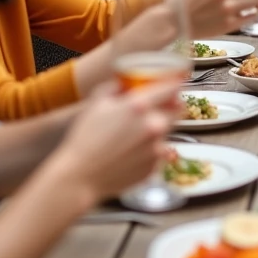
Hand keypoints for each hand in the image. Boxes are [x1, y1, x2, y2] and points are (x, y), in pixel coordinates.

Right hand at [47, 82, 176, 201]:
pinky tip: (131, 151)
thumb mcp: (96, 103)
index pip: (171, 87)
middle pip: (178, 109)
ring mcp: (157, 148)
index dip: (175, 82)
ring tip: (136, 134)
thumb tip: (125, 83)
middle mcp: (154, 125)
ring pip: (169, 131)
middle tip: (160, 105)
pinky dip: (151, 149)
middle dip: (171, 105)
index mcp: (140, 106)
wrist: (80, 176)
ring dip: (159, 127)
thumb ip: (115, 88)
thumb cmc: (85, 140)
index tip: (176, 81)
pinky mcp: (155, 166)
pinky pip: (159, 152)